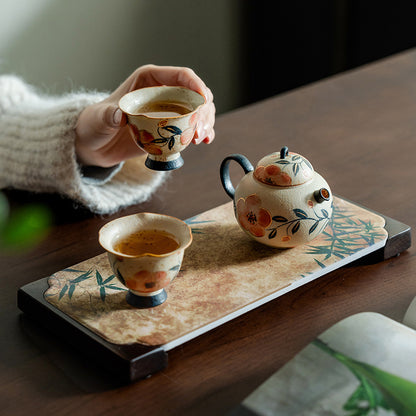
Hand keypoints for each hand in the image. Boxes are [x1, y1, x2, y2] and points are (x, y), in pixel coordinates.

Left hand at [75, 65, 215, 166]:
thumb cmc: (96, 124)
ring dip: (206, 122)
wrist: (96, 143)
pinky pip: (194, 126)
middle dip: (204, 109)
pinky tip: (204, 140)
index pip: (180, 75)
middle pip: (196, 93)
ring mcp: (170, 110)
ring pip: (200, 110)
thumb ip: (109, 116)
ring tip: (200, 139)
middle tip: (199, 130)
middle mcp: (163, 92)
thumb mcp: (100, 119)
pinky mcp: (172, 127)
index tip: (204, 100)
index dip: (196, 85)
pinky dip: (202, 132)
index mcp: (149, 80)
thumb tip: (119, 115)